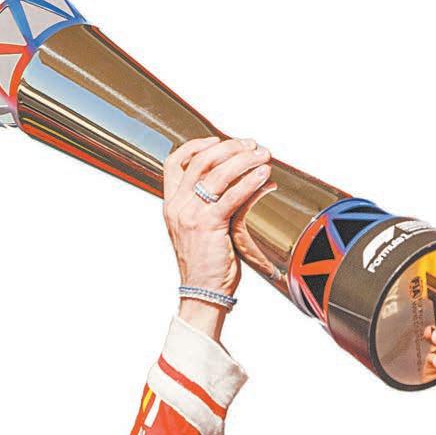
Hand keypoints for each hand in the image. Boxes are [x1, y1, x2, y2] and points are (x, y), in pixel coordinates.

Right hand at [162, 135, 271, 337]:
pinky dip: (250, 182)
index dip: (196, 146)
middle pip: (200, 161)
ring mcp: (190, 215)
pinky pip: (232, 196)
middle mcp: (177, 206)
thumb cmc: (206, 264)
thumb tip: (247, 182)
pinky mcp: (208, 225)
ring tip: (263, 156)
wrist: (202, 293)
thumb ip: (215, 204)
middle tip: (252, 146)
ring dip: (244, 160)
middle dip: (229, 148)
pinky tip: (264, 176)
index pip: (174, 162)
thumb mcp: (203, 228)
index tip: (218, 141)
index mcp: (171, 205)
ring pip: (217, 174)